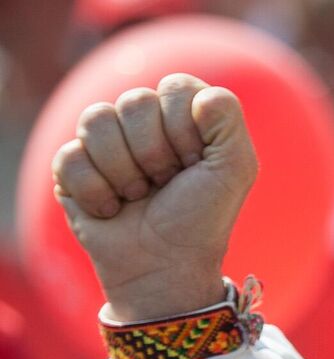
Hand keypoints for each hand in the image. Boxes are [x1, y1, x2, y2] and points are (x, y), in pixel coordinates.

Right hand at [50, 73, 255, 322]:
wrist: (165, 266)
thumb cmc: (202, 219)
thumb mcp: (234, 170)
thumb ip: (229, 122)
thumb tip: (205, 95)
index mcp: (182, 116)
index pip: (176, 87)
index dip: (186, 130)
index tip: (196, 164)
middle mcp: (142, 123)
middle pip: (134, 101)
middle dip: (156, 154)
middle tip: (166, 183)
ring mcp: (104, 142)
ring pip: (96, 120)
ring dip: (125, 172)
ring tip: (139, 196)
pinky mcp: (72, 165)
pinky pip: (70, 155)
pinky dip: (96, 191)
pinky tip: (112, 209)